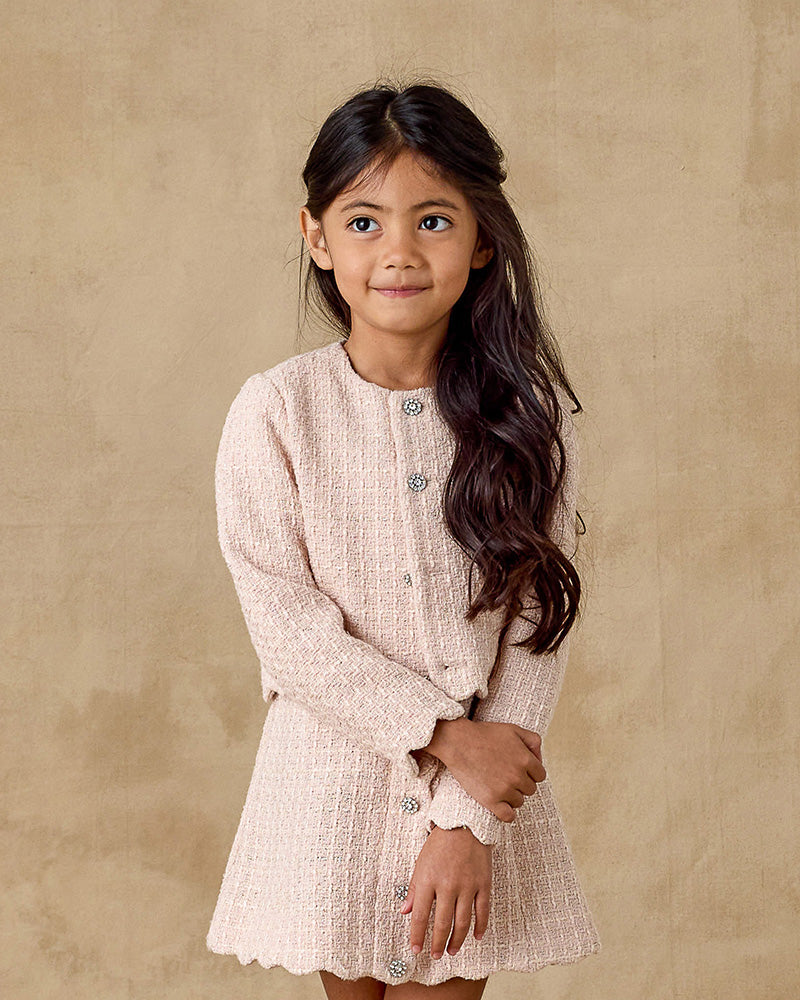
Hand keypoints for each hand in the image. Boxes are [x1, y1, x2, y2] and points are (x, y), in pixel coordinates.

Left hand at [399, 825, 490, 958]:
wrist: (465, 823)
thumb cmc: (439, 843)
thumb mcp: (420, 863)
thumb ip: (414, 889)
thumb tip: (405, 911)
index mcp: (428, 880)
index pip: (420, 916)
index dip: (417, 936)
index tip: (416, 950)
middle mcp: (448, 886)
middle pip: (442, 923)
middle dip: (437, 943)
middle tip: (435, 955)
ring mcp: (467, 886)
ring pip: (462, 922)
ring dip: (457, 940)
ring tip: (452, 951)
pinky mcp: (483, 884)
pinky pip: (482, 911)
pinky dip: (480, 926)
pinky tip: (476, 937)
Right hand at [435, 719, 545, 823]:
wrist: (458, 742)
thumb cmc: (485, 734)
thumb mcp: (514, 729)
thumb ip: (533, 741)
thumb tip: (540, 759)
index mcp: (526, 759)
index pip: (540, 775)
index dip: (530, 772)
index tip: (518, 769)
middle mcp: (518, 776)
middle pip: (530, 789)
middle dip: (520, 783)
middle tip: (505, 775)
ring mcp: (504, 790)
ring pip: (519, 802)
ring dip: (512, 795)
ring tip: (498, 784)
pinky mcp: (491, 800)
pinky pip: (508, 816)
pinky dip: (507, 813)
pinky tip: (500, 805)